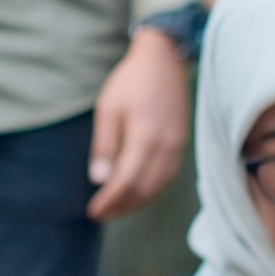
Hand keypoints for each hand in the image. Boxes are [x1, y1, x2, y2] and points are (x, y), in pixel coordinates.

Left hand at [88, 27, 189, 219]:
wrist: (165, 60)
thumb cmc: (132, 81)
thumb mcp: (108, 109)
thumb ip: (105, 145)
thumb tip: (100, 179)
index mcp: (145, 137)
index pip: (127, 181)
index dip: (110, 200)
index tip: (93, 211)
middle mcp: (166, 147)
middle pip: (144, 190)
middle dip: (122, 206)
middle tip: (101, 215)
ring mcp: (177, 147)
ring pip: (158, 187)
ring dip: (137, 203)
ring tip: (116, 209)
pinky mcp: (181, 145)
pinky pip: (167, 177)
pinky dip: (151, 191)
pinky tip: (136, 193)